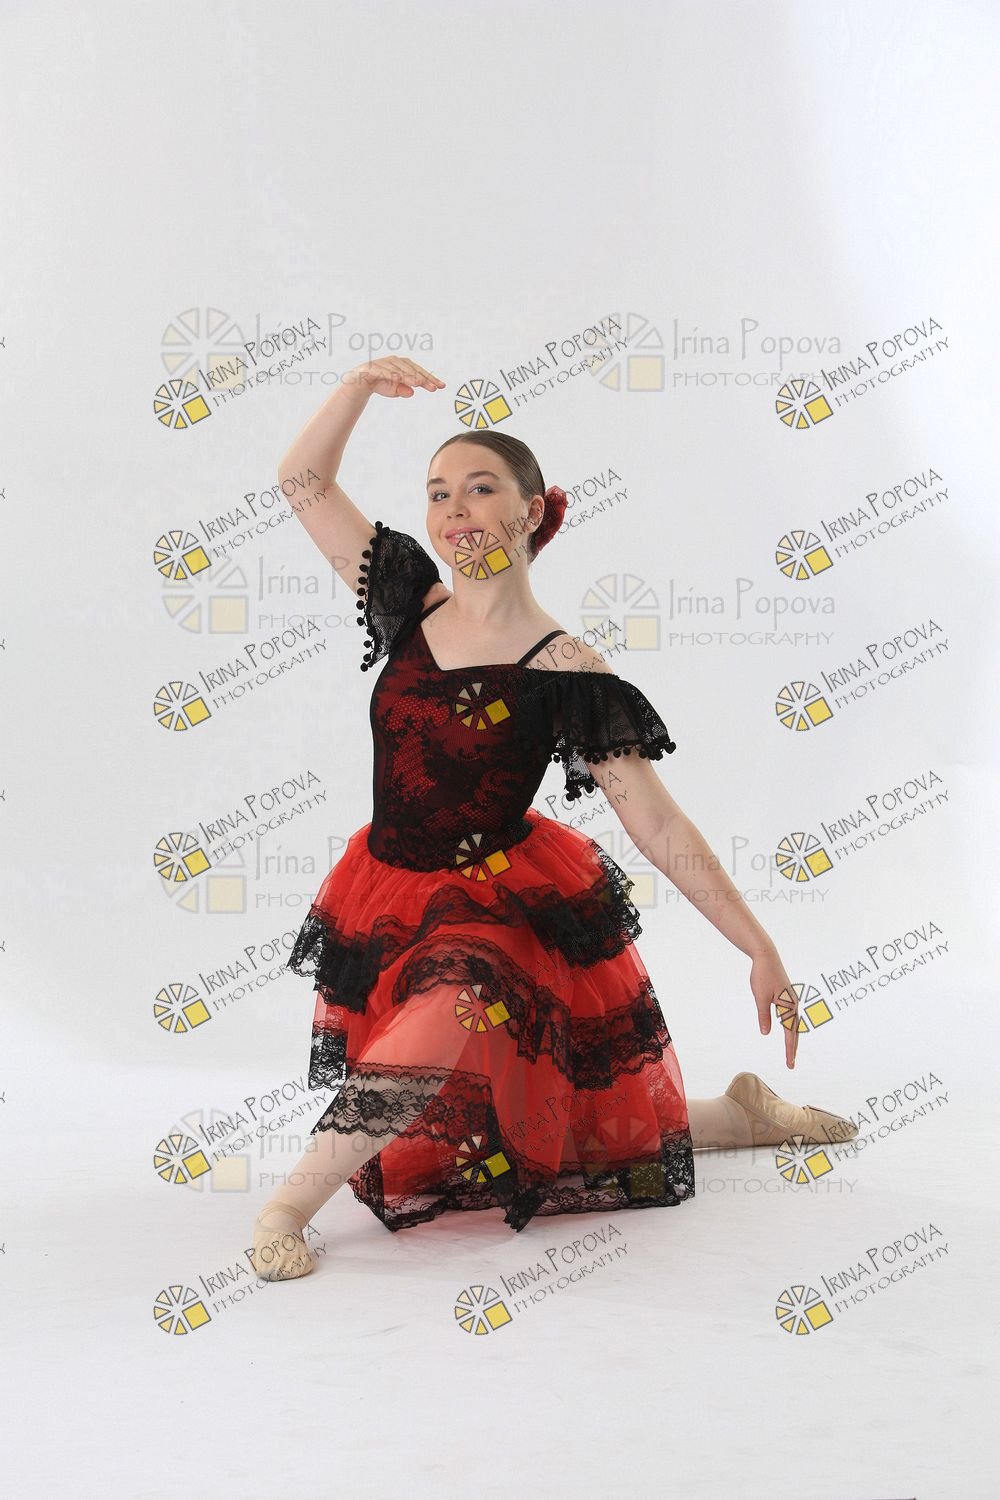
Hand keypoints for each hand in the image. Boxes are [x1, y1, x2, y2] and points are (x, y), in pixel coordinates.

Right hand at [344, 356, 444, 397]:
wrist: (358, 384)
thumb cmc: (380, 384)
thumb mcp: (394, 390)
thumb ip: (404, 390)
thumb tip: (412, 392)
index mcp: (402, 365)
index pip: (418, 371)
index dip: (430, 378)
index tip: (441, 386)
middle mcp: (393, 361)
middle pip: (411, 368)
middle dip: (422, 377)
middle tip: (433, 387)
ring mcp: (382, 363)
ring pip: (397, 368)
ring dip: (408, 375)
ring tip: (418, 383)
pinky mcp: (370, 367)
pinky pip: (381, 370)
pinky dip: (390, 373)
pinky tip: (398, 378)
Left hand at [749, 945, 800, 1068]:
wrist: (766, 956)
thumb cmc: (762, 975)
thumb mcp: (760, 997)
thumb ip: (763, 1016)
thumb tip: (765, 1033)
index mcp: (788, 1006)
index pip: (790, 1033)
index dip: (789, 1049)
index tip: (790, 1063)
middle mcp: (793, 1004)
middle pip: (795, 1031)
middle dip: (792, 1048)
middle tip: (790, 1064)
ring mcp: (791, 1000)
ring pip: (794, 1024)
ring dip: (792, 1038)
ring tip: (790, 1052)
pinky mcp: (786, 996)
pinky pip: (790, 1016)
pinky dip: (790, 1027)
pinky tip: (787, 1030)